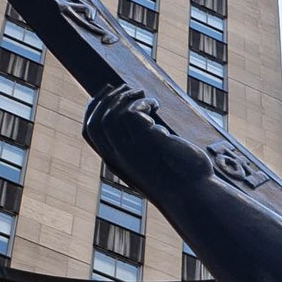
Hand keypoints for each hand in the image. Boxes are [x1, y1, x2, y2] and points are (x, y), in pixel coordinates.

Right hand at [84, 82, 200, 185]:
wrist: (192, 193)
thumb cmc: (175, 178)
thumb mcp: (150, 161)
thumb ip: (138, 145)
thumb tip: (136, 119)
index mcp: (115, 162)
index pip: (89, 132)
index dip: (91, 109)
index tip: (104, 92)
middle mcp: (119, 156)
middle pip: (98, 120)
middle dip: (107, 98)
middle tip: (125, 88)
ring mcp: (131, 148)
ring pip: (114, 113)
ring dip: (127, 97)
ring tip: (143, 95)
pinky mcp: (147, 140)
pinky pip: (134, 111)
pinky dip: (143, 102)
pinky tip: (156, 105)